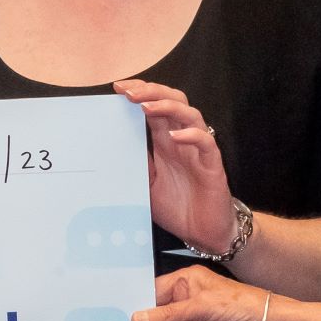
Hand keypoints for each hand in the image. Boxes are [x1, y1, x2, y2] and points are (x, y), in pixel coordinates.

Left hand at [116, 79, 236, 254]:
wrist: (203, 233)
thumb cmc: (177, 206)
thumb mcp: (145, 183)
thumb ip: (135, 163)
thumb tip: (108, 148)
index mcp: (165, 141)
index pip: (154, 106)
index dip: (139, 92)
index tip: (117, 87)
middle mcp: (182, 140)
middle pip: (173, 101)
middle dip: (151, 91)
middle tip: (128, 92)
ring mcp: (198, 150)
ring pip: (190, 115)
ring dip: (168, 107)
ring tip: (146, 107)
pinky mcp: (213, 164)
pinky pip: (206, 143)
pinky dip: (191, 136)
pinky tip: (175, 136)